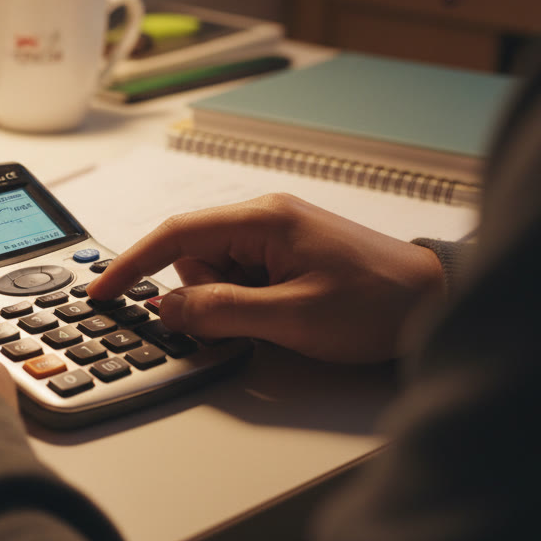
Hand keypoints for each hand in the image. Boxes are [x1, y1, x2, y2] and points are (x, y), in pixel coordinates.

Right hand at [87, 193, 443, 363]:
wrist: (439, 301)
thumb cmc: (379, 303)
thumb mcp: (294, 317)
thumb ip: (223, 312)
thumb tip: (169, 310)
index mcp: (264, 218)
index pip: (176, 234)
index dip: (132, 264)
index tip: (102, 291)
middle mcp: (267, 217)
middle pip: (196, 257)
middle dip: (204, 296)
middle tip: (250, 323)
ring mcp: (280, 235)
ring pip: (218, 272)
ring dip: (231, 303)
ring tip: (283, 320)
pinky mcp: (290, 254)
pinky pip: (244, 278)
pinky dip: (249, 302)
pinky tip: (287, 316)